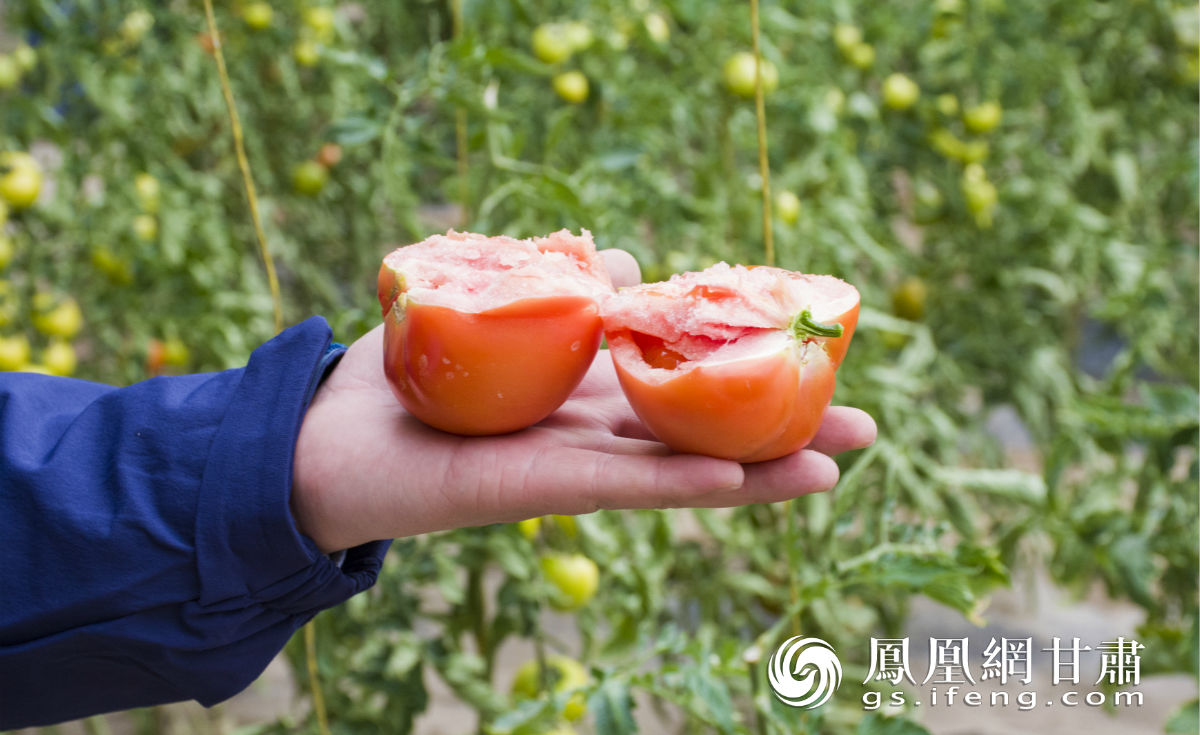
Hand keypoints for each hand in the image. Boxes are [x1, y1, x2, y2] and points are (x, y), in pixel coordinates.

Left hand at [291, 250, 876, 552]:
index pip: (689, 386)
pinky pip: (617, 486)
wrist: (331, 434)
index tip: (823, 364)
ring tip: (831, 467)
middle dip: (780, 432)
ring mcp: (571, 467)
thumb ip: (567, 286)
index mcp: (592, 395)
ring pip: (677, 471)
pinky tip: (738, 480)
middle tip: (863, 429)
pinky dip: (677, 484)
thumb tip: (624, 263)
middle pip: (703, 434)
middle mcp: (594, 435)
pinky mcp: (536, 490)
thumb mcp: (502, 306)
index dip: (754, 377)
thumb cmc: (416, 374)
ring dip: (754, 472)